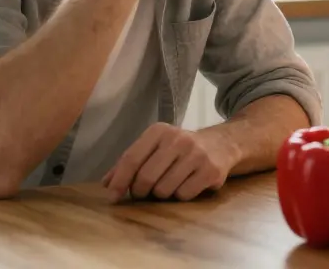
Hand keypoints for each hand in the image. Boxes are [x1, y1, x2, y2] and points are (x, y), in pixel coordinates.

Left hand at [102, 123, 235, 202]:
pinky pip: (183, 195)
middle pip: (146, 178)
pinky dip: (181, 196)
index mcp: (159, 131)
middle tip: (144, 192)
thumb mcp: (155, 147)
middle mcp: (178, 139)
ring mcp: (197, 154)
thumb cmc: (180, 149)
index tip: (112, 196)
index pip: (131, 158)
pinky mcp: (211, 170)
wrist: (222, 144)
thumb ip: (131, 162)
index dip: (119, 180)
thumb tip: (107, 184)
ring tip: (169, 184)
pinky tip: (187, 185)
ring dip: (162, 194)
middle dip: (140, 191)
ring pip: (163, 190)